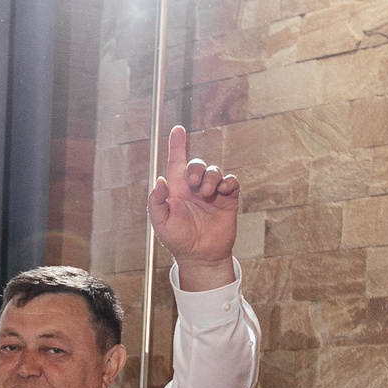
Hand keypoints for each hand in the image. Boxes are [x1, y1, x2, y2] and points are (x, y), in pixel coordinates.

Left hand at [147, 125, 240, 288]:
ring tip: (208, 193)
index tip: (177, 130)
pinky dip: (228, 182)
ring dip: (211, 177)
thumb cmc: (178, 241)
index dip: (176, 145)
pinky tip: (222, 192)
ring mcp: (212, 194)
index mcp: (177, 190)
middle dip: (196, 168)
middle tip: (194, 184)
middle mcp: (194, 189)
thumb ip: (156, 202)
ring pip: (214, 170)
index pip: (176, 163)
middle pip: (197, 164)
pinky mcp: (227, 200)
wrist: (201, 257)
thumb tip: (159, 181)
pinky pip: (231, 181)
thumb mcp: (161, 223)